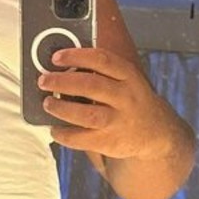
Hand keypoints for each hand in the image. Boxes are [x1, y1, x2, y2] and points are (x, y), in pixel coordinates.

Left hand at [37, 45, 183, 162]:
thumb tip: (61, 66)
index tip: (56, 57)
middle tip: (43, 80)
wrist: (155, 132)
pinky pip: (83, 139)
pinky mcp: (111, 142)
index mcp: (128, 75)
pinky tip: (55, 129)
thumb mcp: (124, 79)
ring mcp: (120, 121)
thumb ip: (99, 71)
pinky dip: (65, 134)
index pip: (102, 59)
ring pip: (87, 115)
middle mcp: (126, 97)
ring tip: (47, 103)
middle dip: (62, 81)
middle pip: (91, 86)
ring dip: (62, 108)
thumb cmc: (129, 99)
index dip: (77, 56)